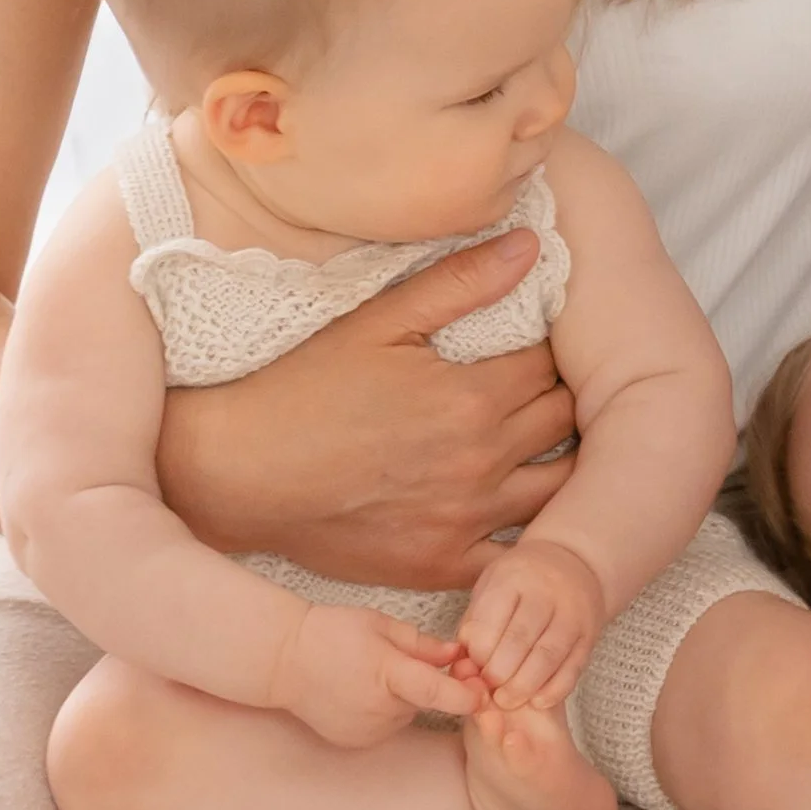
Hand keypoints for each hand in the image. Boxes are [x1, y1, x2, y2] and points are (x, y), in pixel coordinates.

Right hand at [159, 227, 578, 586]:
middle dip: (572, 397)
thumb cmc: (304, 389)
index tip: (552, 340)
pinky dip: (537, 537)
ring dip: (570, 463)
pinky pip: (517, 559)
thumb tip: (531, 245)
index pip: (554, 364)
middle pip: (566, 423)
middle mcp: (480, 464)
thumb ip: (461, 282)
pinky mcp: (442, 564)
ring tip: (561, 441)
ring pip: (561, 491)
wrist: (238, 474)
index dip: (559, 347)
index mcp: (472, 399)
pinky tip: (535, 513)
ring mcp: (464, 521)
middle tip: (566, 384)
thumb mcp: (379, 321)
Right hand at [268, 603, 471, 746]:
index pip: (437, 692)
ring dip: (401, 699)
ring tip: (368, 676)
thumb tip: (459, 657)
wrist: (283, 660)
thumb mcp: (380, 625)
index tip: (484, 694)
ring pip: (405, 714)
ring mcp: (365, 731)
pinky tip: (357, 694)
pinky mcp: (355, 742)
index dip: (466, 695)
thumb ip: (423, 645)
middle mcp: (378, 709)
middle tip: (393, 661)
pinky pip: (385, 727)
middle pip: (424, 701)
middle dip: (422, 684)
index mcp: (387, 674)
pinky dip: (381, 713)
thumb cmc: (332, 633)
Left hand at [459, 539, 606, 710]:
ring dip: (525, 685)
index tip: (470, 670)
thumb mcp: (490, 585)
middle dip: (499, 673)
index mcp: (514, 576)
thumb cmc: (521, 581)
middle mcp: (546, 591)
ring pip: (548, 656)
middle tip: (487, 690)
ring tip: (506, 701)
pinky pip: (574, 667)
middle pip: (520, 639)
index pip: (491, 620)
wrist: (574, 564)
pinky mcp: (590, 634)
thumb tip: (463, 666)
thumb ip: (476, 622)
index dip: (478, 653)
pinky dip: (555, 689)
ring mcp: (573, 612)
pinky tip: (538, 702)